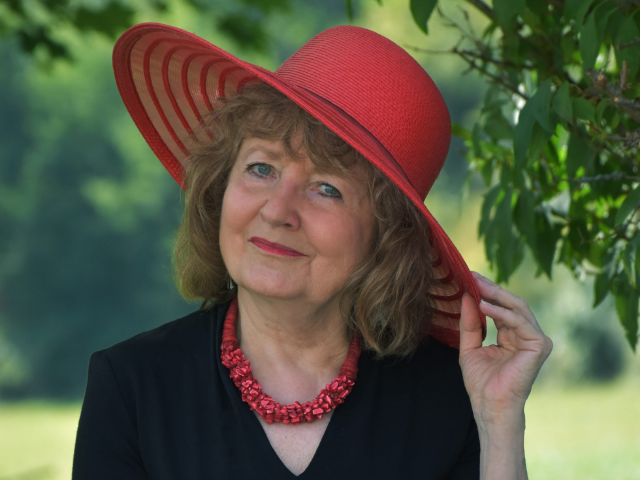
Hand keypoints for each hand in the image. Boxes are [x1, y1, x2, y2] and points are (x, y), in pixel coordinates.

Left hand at [458, 272, 552, 426]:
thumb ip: (470, 323)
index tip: (468, 277)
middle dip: (491, 288)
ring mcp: (536, 339)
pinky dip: (502, 313)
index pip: (501, 307)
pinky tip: (484, 306)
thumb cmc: (481, 382)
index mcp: (511, 335)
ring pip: (518, 308)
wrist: (490, 405)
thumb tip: (467, 296)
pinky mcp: (540, 345)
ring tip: (476, 286)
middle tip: (473, 276)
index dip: (486, 291)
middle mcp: (526, 335)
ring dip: (496, 296)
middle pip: (511, 303)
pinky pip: (521, 322)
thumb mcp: (469, 346)